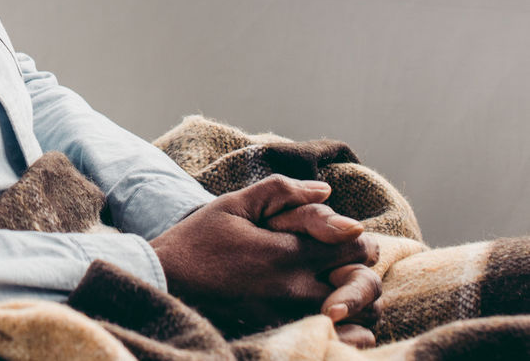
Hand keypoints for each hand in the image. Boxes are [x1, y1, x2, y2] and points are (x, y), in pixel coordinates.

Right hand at [149, 175, 380, 341]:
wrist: (167, 282)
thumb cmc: (199, 238)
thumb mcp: (234, 203)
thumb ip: (282, 191)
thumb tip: (326, 190)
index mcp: (284, 253)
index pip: (354, 245)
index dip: (354, 235)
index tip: (339, 232)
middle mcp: (294, 291)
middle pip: (363, 283)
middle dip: (360, 267)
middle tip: (341, 258)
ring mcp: (290, 318)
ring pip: (357, 316)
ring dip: (355, 297)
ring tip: (334, 281)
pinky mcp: (282, 334)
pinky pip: (336, 339)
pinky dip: (346, 328)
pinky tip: (330, 310)